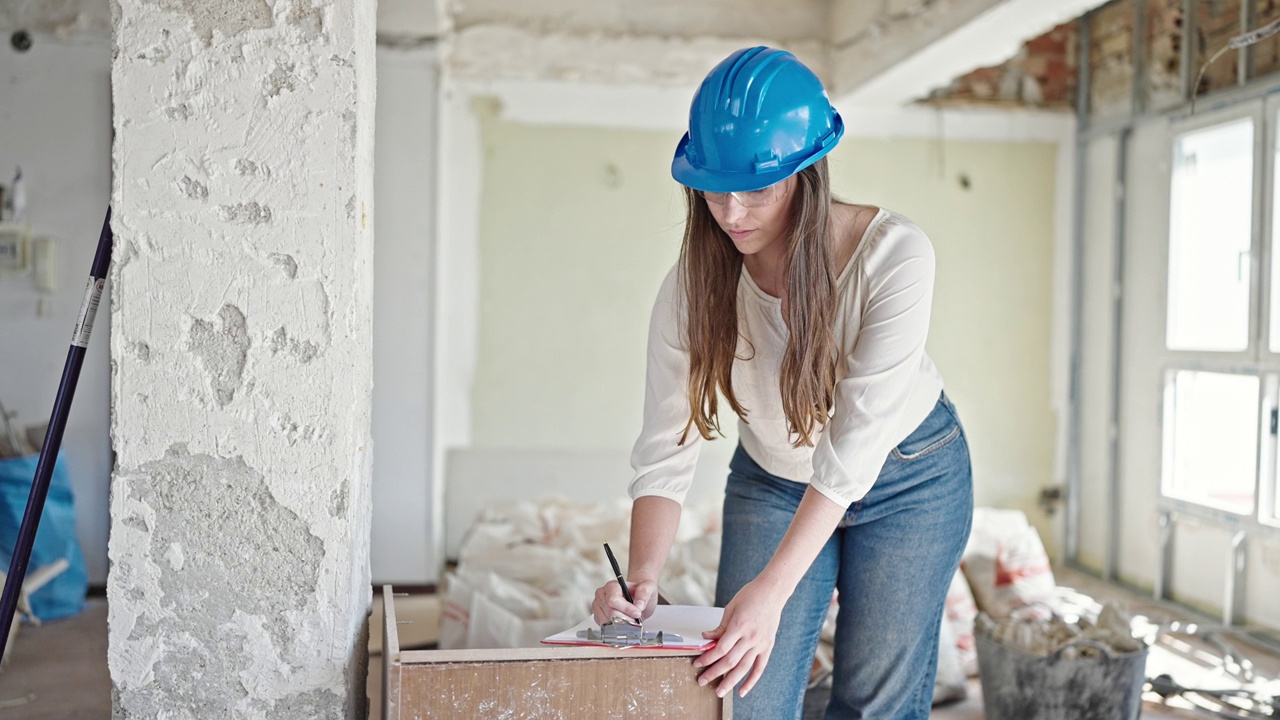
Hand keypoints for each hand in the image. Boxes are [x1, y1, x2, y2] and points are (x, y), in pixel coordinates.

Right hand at [591, 578, 657, 625]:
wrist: (636, 597)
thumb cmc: (639, 592)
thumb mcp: (648, 587)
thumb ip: (644, 592)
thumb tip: (638, 605)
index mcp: (612, 586)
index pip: (613, 600)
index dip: (626, 609)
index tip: (637, 613)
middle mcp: (602, 595)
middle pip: (610, 613)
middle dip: (626, 618)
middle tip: (635, 618)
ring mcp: (598, 606)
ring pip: (607, 622)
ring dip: (621, 624)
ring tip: (630, 619)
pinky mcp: (598, 616)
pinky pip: (605, 627)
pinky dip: (616, 628)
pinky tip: (622, 622)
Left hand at [693, 578, 785, 697]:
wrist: (772, 591)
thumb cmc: (751, 595)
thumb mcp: (731, 608)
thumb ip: (719, 627)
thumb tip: (706, 639)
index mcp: (739, 626)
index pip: (720, 649)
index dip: (707, 659)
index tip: (698, 664)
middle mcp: (750, 637)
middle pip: (729, 662)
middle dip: (714, 673)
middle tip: (702, 681)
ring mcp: (760, 644)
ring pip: (743, 669)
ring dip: (730, 682)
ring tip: (719, 691)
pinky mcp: (767, 647)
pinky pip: (759, 668)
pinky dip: (751, 681)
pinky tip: (742, 691)